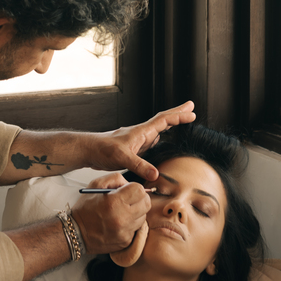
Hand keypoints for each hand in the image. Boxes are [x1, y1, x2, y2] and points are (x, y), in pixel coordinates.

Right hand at [71, 174, 150, 255]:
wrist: (77, 233)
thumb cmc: (86, 208)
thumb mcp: (96, 185)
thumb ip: (116, 179)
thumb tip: (131, 184)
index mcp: (114, 202)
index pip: (140, 191)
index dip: (135, 188)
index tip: (129, 190)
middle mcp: (121, 218)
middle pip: (146, 204)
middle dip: (140, 199)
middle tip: (130, 200)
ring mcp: (125, 232)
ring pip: (143, 217)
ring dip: (137, 212)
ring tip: (123, 212)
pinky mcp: (126, 242)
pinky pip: (137, 229)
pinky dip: (131, 224)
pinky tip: (120, 222)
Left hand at [80, 101, 195, 180]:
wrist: (89, 151)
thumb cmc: (102, 150)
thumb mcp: (122, 158)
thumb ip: (139, 165)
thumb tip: (156, 174)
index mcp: (140, 132)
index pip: (163, 120)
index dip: (178, 116)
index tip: (191, 113)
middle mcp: (141, 133)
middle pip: (163, 120)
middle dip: (177, 113)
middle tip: (191, 106)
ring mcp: (137, 140)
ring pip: (158, 129)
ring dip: (170, 124)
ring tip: (181, 120)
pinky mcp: (133, 148)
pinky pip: (152, 139)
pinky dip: (161, 136)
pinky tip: (161, 140)